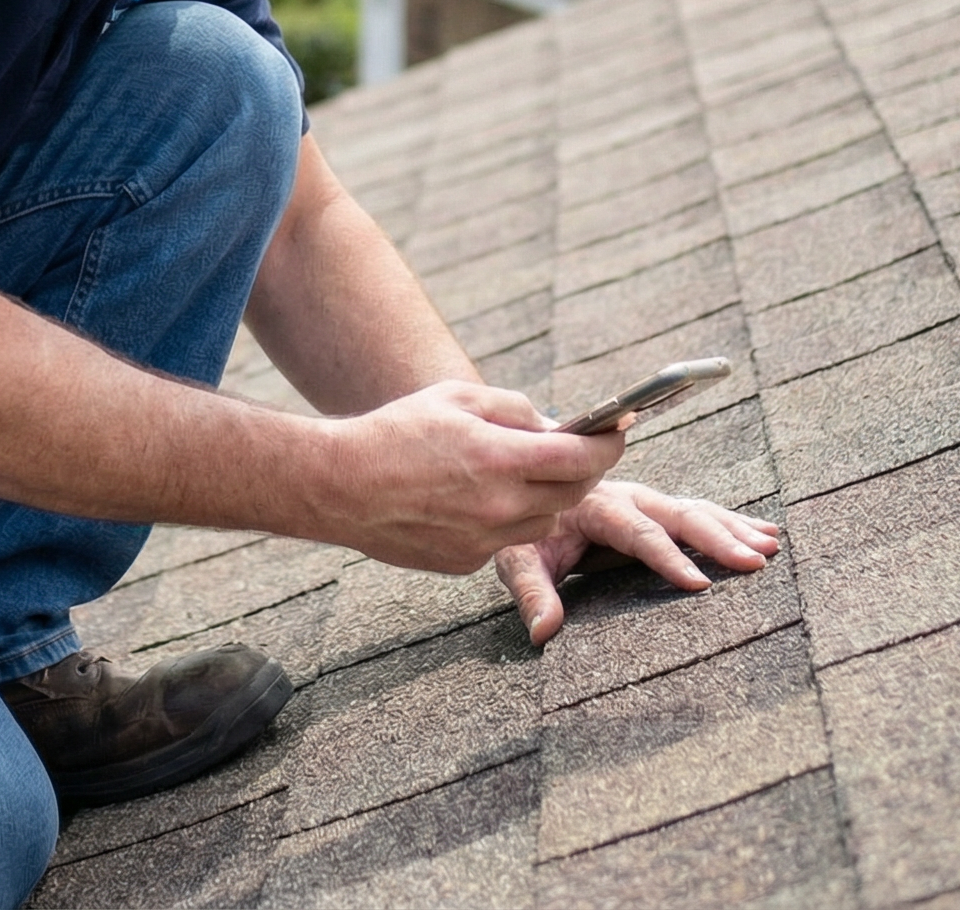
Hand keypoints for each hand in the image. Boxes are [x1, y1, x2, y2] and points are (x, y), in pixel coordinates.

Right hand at [319, 379, 624, 573]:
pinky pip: (507, 539)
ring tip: (521, 472)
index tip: (618, 431)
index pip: (582, 457)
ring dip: (548, 496)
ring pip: (545, 520)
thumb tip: (553, 425)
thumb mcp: (456, 397)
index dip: (609, 443)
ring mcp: (484, 539)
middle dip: (585, 469)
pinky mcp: (466, 561)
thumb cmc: (395, 432)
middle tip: (579, 449)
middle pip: (573, 493)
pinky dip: (508, 517)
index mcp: (500, 458)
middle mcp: (500, 505)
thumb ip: (513, 408)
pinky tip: (477, 498)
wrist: (340, 485)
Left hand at [493, 479, 781, 642]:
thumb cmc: (525, 530)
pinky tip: (767, 532)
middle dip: (716, 538)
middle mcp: (628, 498)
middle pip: (678, 516)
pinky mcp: (656, 509)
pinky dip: (733, 521)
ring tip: (771, 546)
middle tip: (753, 561)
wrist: (524, 486)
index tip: (699, 583)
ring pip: (696, 511)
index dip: (668, 558)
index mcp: (598, 508)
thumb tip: (544, 633)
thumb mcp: (516, 559)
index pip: (638, 534)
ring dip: (734, 528)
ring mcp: (645, 501)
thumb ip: (532, 593)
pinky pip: (699, 513)